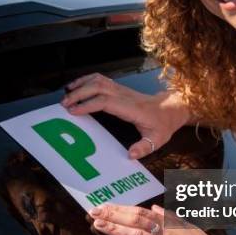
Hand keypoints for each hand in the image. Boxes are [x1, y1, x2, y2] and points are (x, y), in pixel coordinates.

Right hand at [61, 74, 189, 157]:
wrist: (171, 109)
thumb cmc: (162, 124)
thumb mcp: (157, 140)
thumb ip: (144, 147)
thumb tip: (130, 155)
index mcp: (132, 108)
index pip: (106, 101)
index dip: (88, 104)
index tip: (73, 111)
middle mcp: (125, 95)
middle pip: (99, 87)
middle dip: (79, 94)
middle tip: (64, 104)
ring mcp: (122, 89)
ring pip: (99, 80)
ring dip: (81, 84)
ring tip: (66, 93)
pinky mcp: (120, 88)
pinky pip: (102, 79)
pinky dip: (87, 80)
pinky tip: (77, 86)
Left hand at [90, 203, 235, 234]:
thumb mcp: (190, 228)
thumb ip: (171, 217)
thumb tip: (153, 207)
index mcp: (171, 224)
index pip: (141, 213)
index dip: (122, 208)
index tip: (105, 205)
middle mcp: (167, 234)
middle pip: (136, 220)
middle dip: (113, 215)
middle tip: (94, 211)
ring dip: (116, 229)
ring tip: (98, 224)